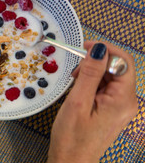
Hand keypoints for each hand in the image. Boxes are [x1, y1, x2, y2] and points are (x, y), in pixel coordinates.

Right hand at [47, 41, 137, 162]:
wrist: (71, 161)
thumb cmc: (72, 137)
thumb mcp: (78, 102)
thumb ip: (90, 73)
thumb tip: (99, 48)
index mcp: (123, 100)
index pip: (123, 62)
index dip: (105, 50)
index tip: (84, 47)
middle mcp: (127, 102)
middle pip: (118, 68)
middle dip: (96, 63)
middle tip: (75, 71)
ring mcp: (120, 106)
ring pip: (110, 77)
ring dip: (93, 72)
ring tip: (75, 81)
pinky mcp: (112, 110)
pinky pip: (105, 88)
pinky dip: (92, 82)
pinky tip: (80, 88)